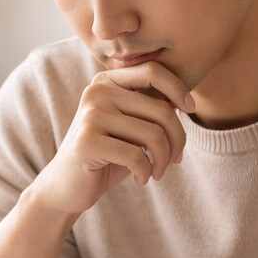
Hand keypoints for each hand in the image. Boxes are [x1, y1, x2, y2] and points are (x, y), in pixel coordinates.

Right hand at [29, 63, 195, 216]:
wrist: (66, 186)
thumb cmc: (105, 156)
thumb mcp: (129, 129)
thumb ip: (149, 110)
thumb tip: (184, 100)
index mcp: (107, 82)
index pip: (153, 71)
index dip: (179, 88)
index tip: (191, 110)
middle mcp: (96, 92)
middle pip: (160, 109)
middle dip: (177, 139)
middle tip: (175, 159)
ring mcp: (90, 116)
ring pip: (153, 135)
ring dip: (163, 160)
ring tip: (157, 172)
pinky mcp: (87, 142)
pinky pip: (136, 156)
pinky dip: (146, 172)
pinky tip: (141, 179)